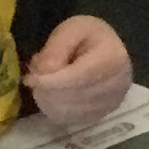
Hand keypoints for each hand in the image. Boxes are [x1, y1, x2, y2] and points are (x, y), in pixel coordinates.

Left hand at [24, 14, 132, 131]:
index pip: (80, 77)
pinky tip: (52, 96)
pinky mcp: (103, 115)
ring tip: (43, 84)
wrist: (109, 49)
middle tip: (33, 78)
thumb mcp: (71, 29)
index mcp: (113, 58)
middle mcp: (118, 85)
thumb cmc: (88, 36)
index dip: (52, 81)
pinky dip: (55, 110)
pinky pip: (71, 120)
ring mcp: (112, 103)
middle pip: (74, 97)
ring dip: (48, 101)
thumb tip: (43, 73)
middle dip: (46, 91)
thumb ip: (56, 48)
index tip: (29, 79)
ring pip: (70, 112)